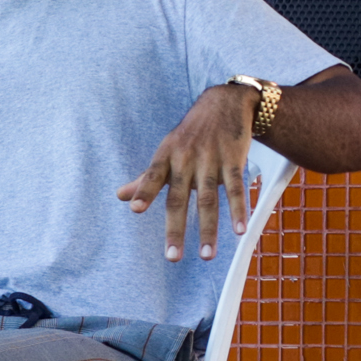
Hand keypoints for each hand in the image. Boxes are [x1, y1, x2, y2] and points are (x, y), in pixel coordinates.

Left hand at [119, 83, 257, 261]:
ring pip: (208, 200)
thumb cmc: (190, 134)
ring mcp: (211, 161)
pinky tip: (240, 230)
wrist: (225, 103)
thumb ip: (146, 178)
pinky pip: (236, 188)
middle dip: (175, 229)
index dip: (144, 192)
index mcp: (166, 158)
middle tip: (172, 257)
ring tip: (206, 255)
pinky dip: (238, 210)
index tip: (136, 210)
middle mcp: (186, 160)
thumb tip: (120, 197)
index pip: (152, 177)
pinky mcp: (234, 161)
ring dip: (208, 229)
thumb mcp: (166, 150)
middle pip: (179, 199)